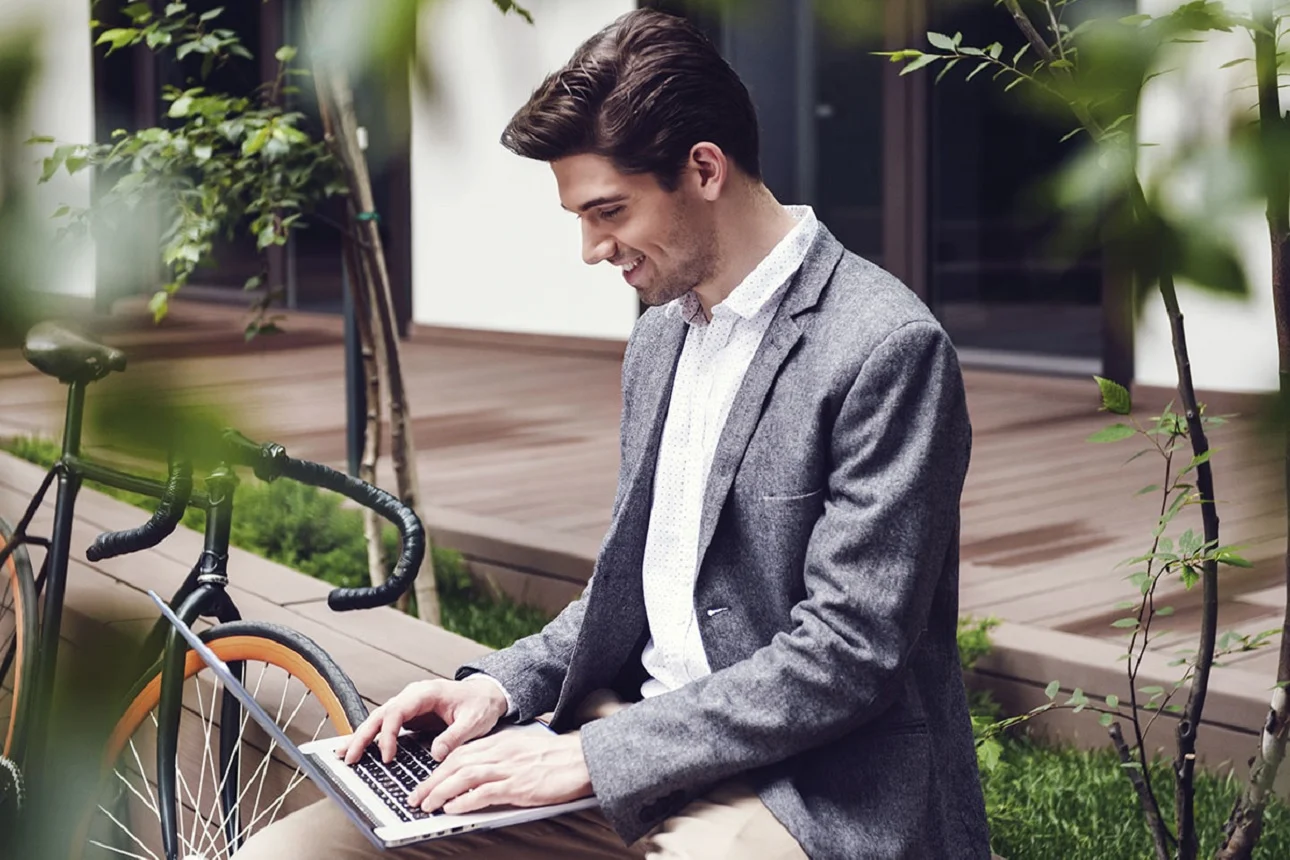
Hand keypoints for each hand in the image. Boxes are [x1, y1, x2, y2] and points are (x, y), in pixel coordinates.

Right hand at [338, 676, 508, 764]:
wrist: (486, 695)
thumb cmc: (480, 705)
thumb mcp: (474, 722)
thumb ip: (455, 736)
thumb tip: (436, 753)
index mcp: (426, 693)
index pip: (397, 712)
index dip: (388, 734)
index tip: (388, 757)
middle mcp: (412, 696)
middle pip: (380, 714)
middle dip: (363, 735)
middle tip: (348, 757)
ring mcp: (409, 705)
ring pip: (379, 719)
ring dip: (362, 737)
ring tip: (344, 754)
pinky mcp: (409, 716)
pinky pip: (386, 726)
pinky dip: (372, 737)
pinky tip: (359, 749)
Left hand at [407, 729, 591, 814]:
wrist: (583, 759)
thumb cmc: (558, 757)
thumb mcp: (524, 750)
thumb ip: (503, 757)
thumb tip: (481, 772)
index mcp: (502, 742)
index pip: (461, 752)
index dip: (439, 768)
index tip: (426, 780)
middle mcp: (501, 752)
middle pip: (456, 763)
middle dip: (431, 781)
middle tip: (415, 796)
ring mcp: (509, 768)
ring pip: (464, 776)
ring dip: (440, 791)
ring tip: (426, 805)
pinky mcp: (518, 786)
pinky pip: (484, 792)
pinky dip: (464, 800)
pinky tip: (452, 808)